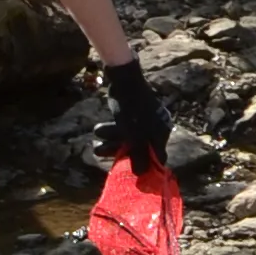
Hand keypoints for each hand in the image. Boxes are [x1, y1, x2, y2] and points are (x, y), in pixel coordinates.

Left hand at [94, 54, 176, 170]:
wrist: (124, 79)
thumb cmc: (132, 108)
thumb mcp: (135, 135)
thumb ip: (138, 155)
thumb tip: (142, 174)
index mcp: (161, 132)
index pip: (155, 156)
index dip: (143, 165)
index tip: (129, 172)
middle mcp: (155, 127)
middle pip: (137, 147)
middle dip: (116, 150)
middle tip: (99, 151)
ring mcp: (143, 120)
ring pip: (126, 137)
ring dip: (109, 141)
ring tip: (94, 143)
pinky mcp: (131, 114)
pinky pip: (122, 128)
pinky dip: (110, 131)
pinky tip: (97, 131)